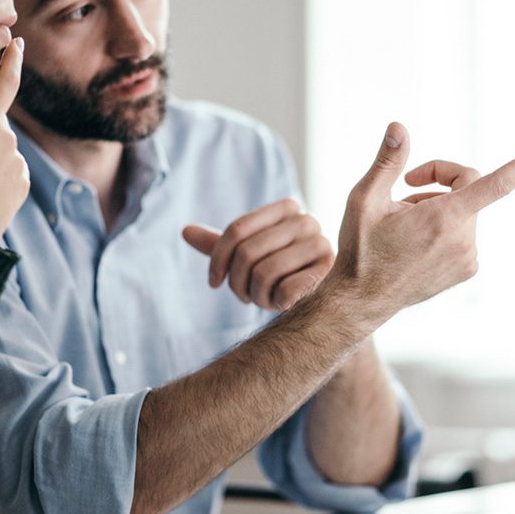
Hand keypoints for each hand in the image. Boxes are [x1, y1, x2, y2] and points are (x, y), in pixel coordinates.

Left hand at [182, 199, 333, 310]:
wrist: (320, 300)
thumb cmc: (280, 275)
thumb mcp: (249, 257)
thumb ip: (220, 245)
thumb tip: (185, 231)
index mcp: (287, 208)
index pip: (236, 230)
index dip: (217, 259)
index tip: (213, 283)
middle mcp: (307, 221)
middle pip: (247, 252)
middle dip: (236, 283)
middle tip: (241, 297)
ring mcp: (322, 245)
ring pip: (263, 273)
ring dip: (255, 296)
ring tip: (262, 300)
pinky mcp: (329, 273)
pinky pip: (284, 291)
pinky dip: (275, 304)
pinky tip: (282, 305)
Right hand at [324, 122, 514, 325]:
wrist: (360, 300)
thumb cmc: (360, 249)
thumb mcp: (364, 200)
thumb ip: (387, 161)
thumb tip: (399, 126)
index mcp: (444, 219)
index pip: (498, 184)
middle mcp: (464, 240)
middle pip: (469, 188)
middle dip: (440, 180)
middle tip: (405, 183)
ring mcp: (469, 258)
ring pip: (465, 211)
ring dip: (439, 206)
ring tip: (404, 221)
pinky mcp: (467, 270)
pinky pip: (464, 233)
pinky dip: (445, 227)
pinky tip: (415, 241)